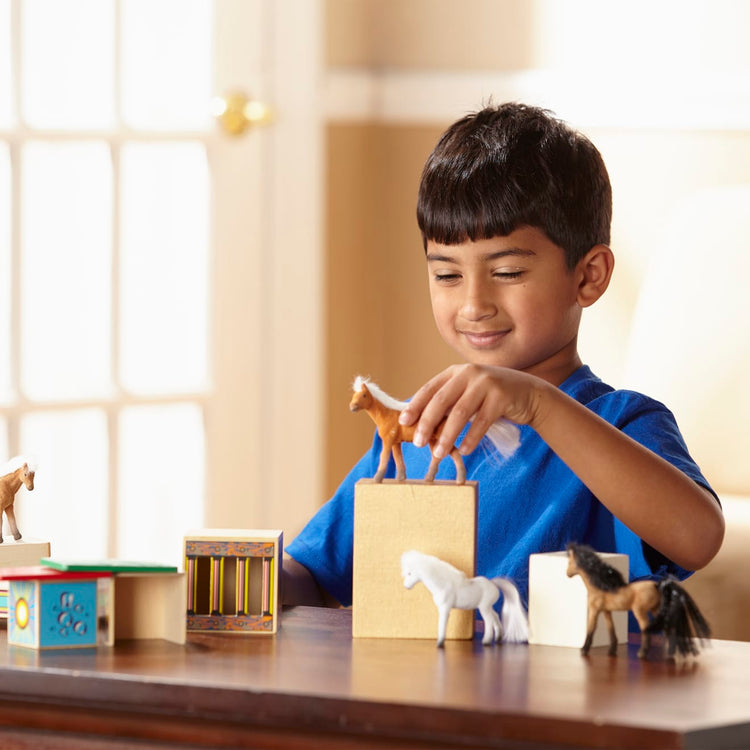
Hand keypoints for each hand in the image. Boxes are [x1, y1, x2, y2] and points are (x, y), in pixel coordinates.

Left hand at [398, 364, 545, 458]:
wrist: (528, 394)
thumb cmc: (491, 398)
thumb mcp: (467, 394)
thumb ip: (448, 403)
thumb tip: (419, 424)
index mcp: (456, 372)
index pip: (430, 388)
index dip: (415, 405)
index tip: (403, 422)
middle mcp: (469, 373)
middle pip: (442, 400)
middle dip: (427, 423)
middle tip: (417, 442)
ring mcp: (486, 383)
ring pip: (461, 412)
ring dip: (447, 435)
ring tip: (439, 453)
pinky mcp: (502, 396)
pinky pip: (482, 421)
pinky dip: (471, 438)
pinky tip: (464, 450)